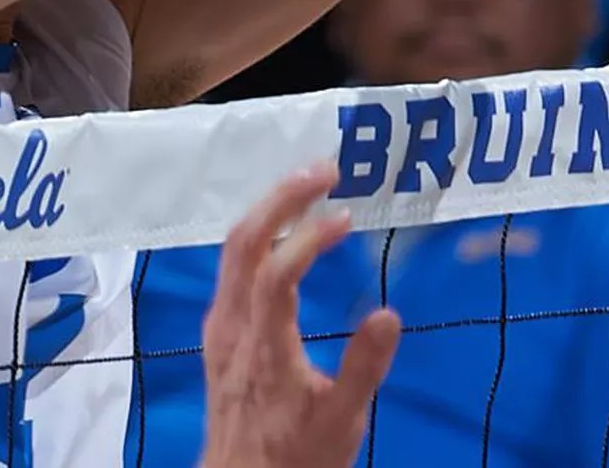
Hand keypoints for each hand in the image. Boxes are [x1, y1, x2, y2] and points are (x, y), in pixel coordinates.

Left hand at [198, 164, 399, 467]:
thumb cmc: (294, 456)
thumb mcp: (341, 422)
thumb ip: (363, 368)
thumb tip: (389, 313)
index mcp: (263, 346)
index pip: (276, 272)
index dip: (308, 238)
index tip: (346, 216)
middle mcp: (233, 327)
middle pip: (243, 243)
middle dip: (282, 199)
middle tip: (326, 170)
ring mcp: (220, 328)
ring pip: (231, 251)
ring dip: (268, 211)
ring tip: (308, 187)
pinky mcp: (219, 335)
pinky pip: (230, 267)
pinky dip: (257, 236)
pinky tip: (281, 233)